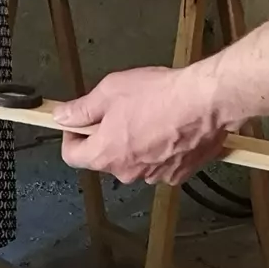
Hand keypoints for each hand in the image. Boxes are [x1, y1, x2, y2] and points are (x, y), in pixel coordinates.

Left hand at [50, 63, 236, 185]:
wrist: (206, 103)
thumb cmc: (160, 95)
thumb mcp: (110, 91)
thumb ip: (82, 108)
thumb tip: (62, 116)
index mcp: (105, 154)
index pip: (71, 156)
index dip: (71, 136)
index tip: (79, 123)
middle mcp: (128, 172)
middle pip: (105, 157)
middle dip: (107, 136)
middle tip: (120, 110)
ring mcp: (155, 176)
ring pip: (134, 160)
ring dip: (136, 143)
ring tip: (149, 116)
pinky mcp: (178, 174)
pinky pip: (160, 163)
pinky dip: (160, 149)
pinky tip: (168, 128)